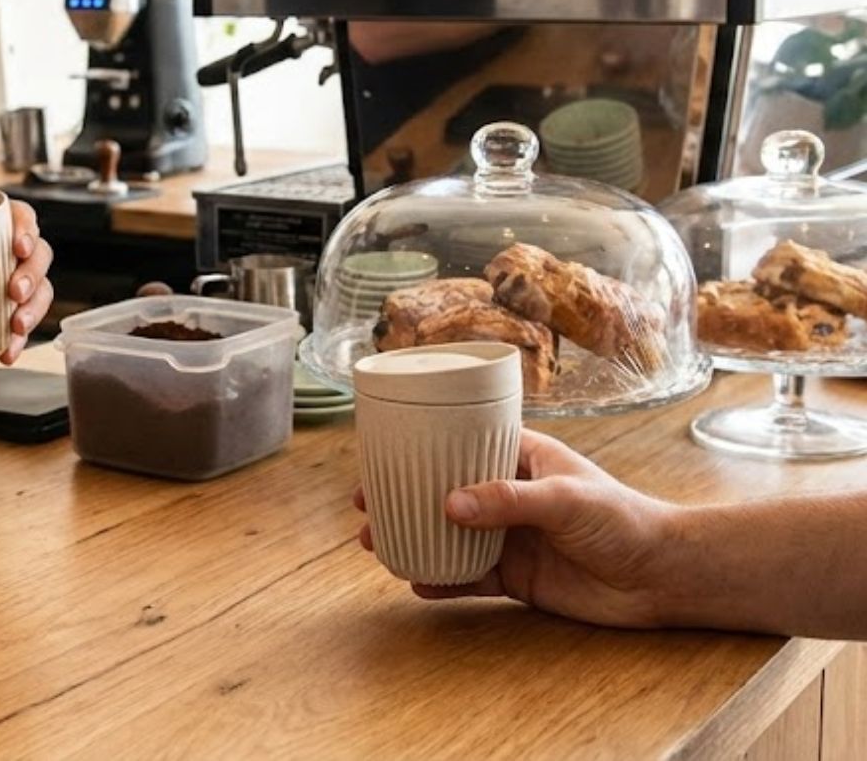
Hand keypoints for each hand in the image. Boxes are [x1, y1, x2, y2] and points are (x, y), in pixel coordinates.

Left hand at [0, 198, 53, 361]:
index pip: (22, 215)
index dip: (27, 228)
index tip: (18, 246)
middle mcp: (8, 247)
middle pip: (39, 253)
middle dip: (32, 274)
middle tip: (15, 292)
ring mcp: (14, 277)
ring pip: (41, 287)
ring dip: (33, 309)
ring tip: (16, 328)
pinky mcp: (10, 306)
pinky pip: (25, 319)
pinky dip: (17, 338)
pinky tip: (6, 352)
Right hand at [355, 428, 678, 628]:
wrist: (661, 577)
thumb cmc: (623, 518)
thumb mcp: (563, 498)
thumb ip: (507, 501)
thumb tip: (449, 505)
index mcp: (520, 458)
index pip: (460, 444)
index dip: (418, 450)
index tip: (381, 457)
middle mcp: (508, 494)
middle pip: (443, 491)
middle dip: (402, 498)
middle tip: (364, 505)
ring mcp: (510, 537)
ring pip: (448, 535)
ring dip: (413, 538)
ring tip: (377, 545)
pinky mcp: (516, 577)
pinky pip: (468, 577)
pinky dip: (441, 579)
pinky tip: (417, 581)